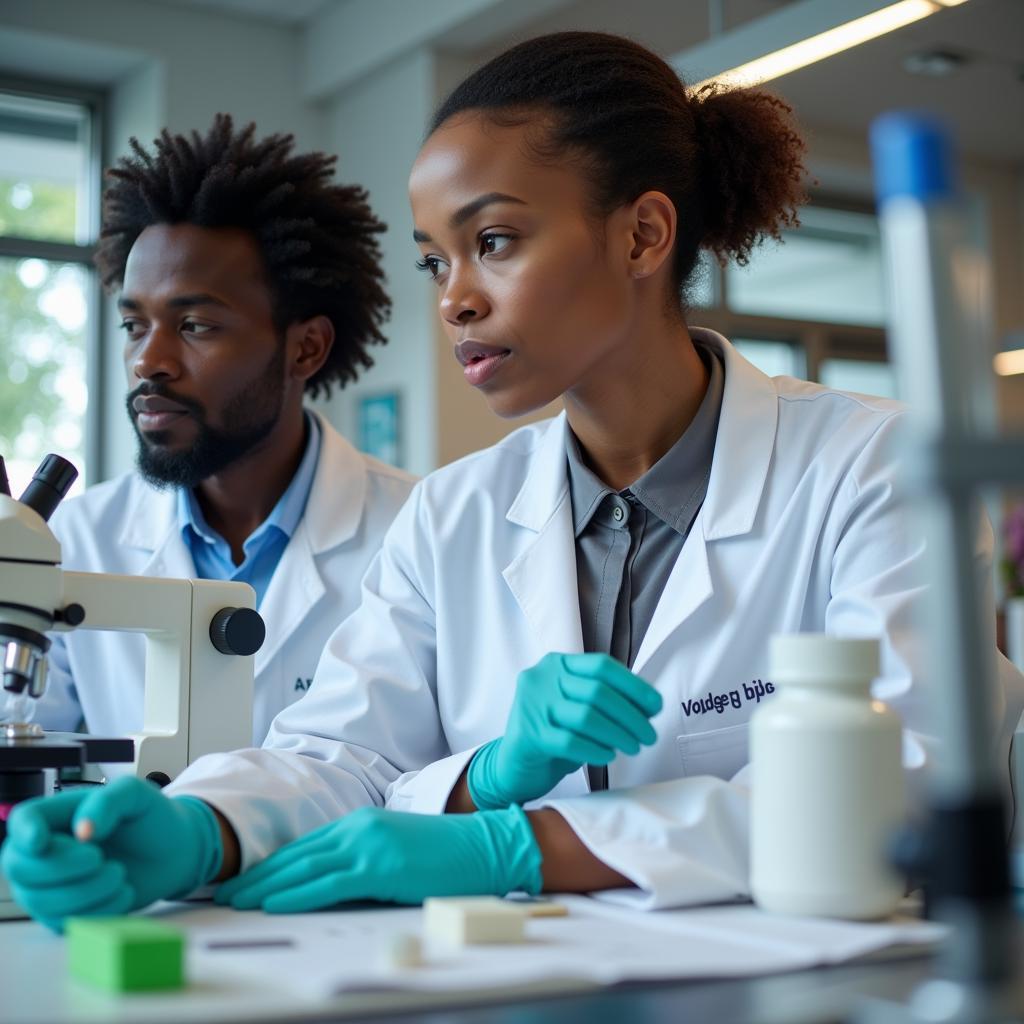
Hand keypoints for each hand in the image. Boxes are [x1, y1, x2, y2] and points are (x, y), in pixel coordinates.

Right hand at [1, 776, 221, 929]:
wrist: (173, 851)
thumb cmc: (149, 818)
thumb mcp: (135, 795)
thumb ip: (107, 802)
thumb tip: (83, 830)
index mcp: (58, 815)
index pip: (23, 820)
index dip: (24, 833)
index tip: (42, 841)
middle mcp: (45, 852)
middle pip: (21, 868)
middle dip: (61, 868)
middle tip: (100, 859)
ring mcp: (51, 887)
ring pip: (40, 901)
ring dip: (84, 892)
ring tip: (119, 874)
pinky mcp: (67, 914)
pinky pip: (64, 923)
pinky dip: (97, 911)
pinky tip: (123, 893)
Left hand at [214, 805, 540, 913]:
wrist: (482, 846)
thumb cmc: (445, 854)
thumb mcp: (395, 850)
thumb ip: (361, 861)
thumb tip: (330, 886)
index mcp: (361, 823)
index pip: (306, 845)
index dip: (273, 864)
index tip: (247, 879)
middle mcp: (358, 828)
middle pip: (297, 855)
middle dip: (259, 876)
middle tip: (227, 893)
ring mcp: (368, 845)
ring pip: (304, 868)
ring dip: (266, 886)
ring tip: (238, 901)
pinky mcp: (379, 867)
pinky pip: (327, 883)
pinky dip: (296, 893)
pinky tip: (274, 902)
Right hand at [468, 652, 662, 808]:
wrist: (513, 765)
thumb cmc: (552, 733)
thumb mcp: (575, 706)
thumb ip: (604, 699)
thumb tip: (649, 706)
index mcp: (555, 664)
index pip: (601, 665)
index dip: (633, 685)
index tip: (655, 705)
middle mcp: (541, 679)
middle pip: (597, 691)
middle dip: (631, 715)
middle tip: (649, 735)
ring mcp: (531, 706)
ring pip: (586, 716)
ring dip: (618, 734)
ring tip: (634, 747)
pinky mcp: (528, 736)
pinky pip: (570, 742)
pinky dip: (595, 749)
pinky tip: (608, 755)